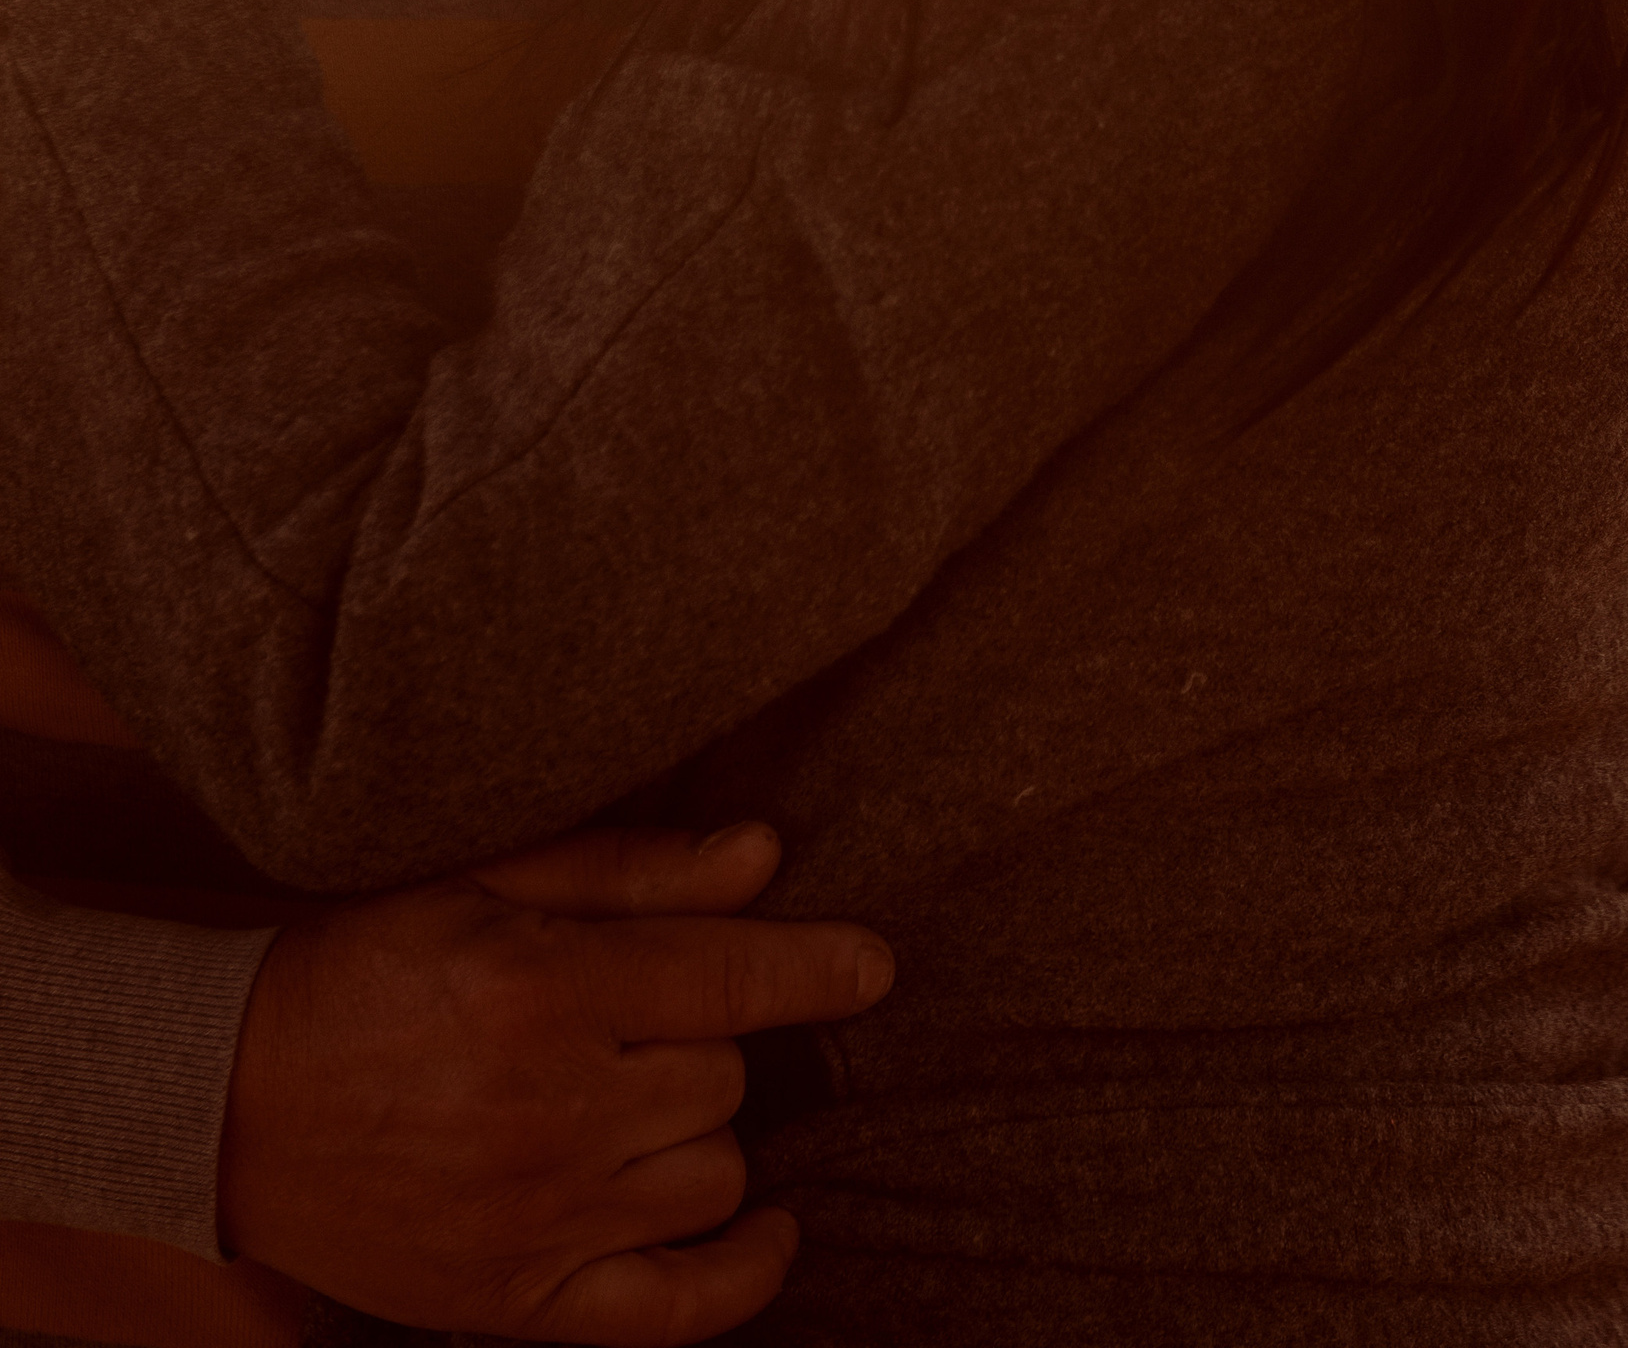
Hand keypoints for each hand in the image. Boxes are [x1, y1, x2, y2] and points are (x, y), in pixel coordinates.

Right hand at [218, 821, 890, 1344]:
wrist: (222, 1098)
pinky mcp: (512, 1301)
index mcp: (542, 990)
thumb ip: (634, 871)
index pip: (729, 977)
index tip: (874, 964)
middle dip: (702, 1038)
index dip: (817, 965)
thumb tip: (765, 856)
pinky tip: (769, 1231)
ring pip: (713, 1173)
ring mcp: (535, 1219)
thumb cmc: (364, 967)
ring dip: (703, 1132)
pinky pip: (671, 1308)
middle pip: (722, 1075)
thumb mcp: (487, 884)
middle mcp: (550, 1109)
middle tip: (639, 1018)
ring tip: (644, 1100)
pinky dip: (738, 1275)